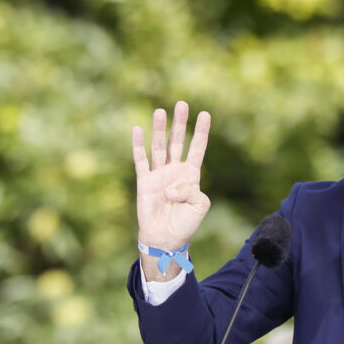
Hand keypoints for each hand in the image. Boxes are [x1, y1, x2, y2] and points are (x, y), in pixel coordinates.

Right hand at [132, 101, 210, 250]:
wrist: (166, 240)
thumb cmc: (185, 223)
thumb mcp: (199, 206)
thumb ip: (190, 192)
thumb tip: (170, 186)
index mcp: (191, 174)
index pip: (197, 148)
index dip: (201, 131)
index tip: (205, 114)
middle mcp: (175, 170)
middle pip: (178, 141)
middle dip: (180, 123)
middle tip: (182, 104)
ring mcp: (159, 174)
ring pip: (159, 147)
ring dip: (160, 129)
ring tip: (161, 111)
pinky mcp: (145, 182)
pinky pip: (141, 160)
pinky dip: (139, 145)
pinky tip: (138, 130)